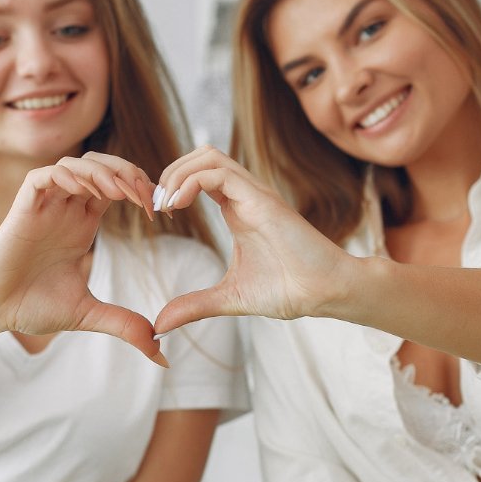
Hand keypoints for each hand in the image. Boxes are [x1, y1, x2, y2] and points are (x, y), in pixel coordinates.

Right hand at [0, 152, 165, 365]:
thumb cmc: (31, 306)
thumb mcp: (87, 315)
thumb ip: (123, 324)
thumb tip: (160, 351)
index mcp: (82, 225)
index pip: (116, 188)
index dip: (139, 190)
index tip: (158, 209)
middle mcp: (65, 210)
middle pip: (100, 167)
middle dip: (126, 172)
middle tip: (145, 195)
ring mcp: (44, 207)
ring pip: (75, 165)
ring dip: (100, 171)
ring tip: (119, 191)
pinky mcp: (21, 210)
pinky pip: (42, 176)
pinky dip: (64, 174)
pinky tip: (82, 189)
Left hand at [152, 146, 354, 333]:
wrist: (325, 293)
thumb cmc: (289, 290)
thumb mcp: (228, 298)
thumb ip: (194, 306)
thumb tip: (160, 325)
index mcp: (237, 209)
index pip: (199, 176)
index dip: (172, 186)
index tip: (156, 214)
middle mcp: (245, 195)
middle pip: (201, 156)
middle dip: (170, 173)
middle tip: (155, 205)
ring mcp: (254, 193)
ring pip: (209, 156)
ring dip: (178, 173)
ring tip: (165, 203)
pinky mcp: (262, 199)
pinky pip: (220, 173)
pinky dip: (192, 181)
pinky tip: (178, 204)